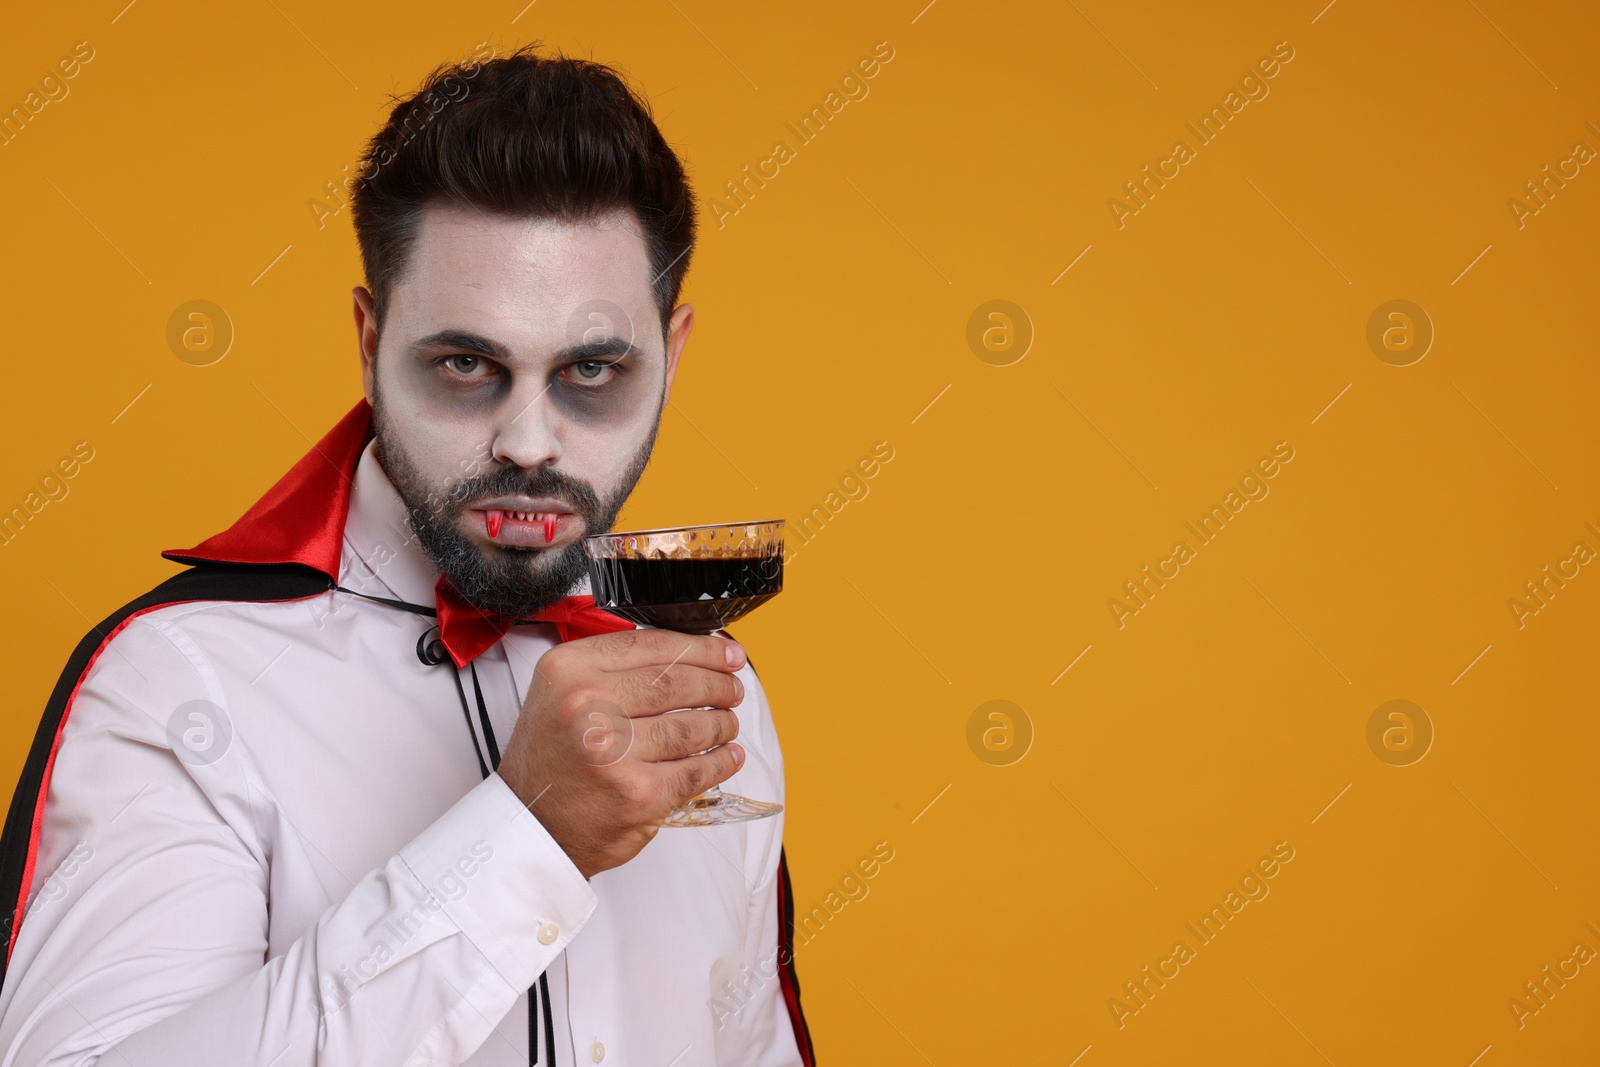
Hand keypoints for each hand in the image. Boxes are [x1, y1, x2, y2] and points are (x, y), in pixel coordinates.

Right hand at [495, 628, 746, 877]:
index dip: (701, 647)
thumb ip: (615, 668)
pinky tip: (728, 755)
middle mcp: (587, 705)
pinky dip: (721, 762)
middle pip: (678, 681)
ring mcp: (614, 751)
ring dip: (722, 723)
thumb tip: (691, 654)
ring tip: (727, 723)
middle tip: (732, 688)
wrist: (531, 824)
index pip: (651, 644)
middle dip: (718, 683)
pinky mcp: (638, 793)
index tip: (726, 653)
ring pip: (693, 725)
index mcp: (568, 670)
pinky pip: (696, 770)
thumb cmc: (550, 759)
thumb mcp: (562, 692)